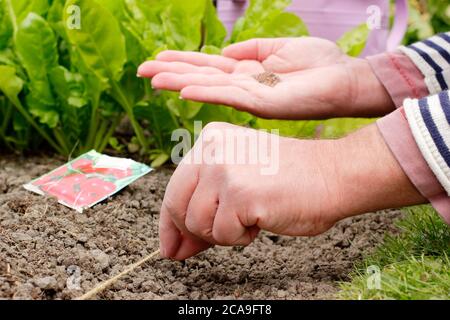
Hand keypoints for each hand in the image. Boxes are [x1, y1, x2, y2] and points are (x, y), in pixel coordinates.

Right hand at [138, 38, 394, 119]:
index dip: (182, 61)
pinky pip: (230, 96)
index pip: (207, 66)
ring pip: (209, 87)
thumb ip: (251, 49)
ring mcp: (251, 95)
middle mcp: (244, 85)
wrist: (345, 79)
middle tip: (141, 70)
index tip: (156, 59)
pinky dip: (207, 92)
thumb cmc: (318, 64)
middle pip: (202, 77)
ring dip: (181, 83)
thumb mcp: (280, 47)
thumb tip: (224, 52)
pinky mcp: (263, 102)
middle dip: (171, 72)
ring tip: (154, 79)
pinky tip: (186, 90)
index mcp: (247, 71)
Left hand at [159, 122, 424, 259]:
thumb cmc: (289, 181)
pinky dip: (241, 237)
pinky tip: (260, 221)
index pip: (174, 188)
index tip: (170, 246)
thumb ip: (204, 208)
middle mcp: (212, 149)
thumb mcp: (238, 183)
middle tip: (221, 235)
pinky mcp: (239, 193)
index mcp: (210, 140)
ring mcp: (224, 170)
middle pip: (177, 207)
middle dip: (195, 231)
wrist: (331, 175)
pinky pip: (223, 234)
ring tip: (250, 219)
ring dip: (223, 233)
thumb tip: (173, 248)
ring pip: (197, 224)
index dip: (170, 223)